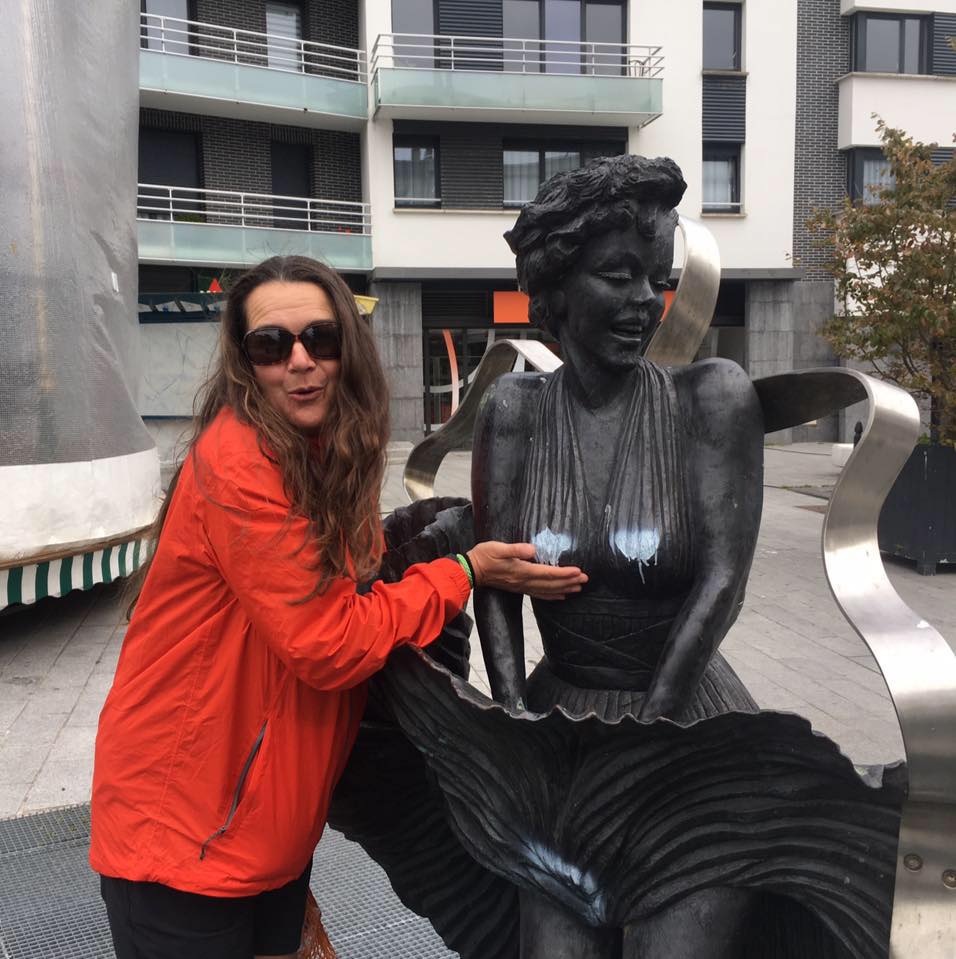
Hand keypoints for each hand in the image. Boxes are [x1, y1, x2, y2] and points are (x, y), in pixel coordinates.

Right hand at [466, 542, 587, 599]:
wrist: (471, 570)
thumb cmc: (485, 555)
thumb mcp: (498, 547)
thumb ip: (516, 549)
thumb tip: (532, 549)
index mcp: (521, 571)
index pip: (548, 573)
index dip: (564, 573)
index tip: (578, 571)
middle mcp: (523, 581)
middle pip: (551, 584)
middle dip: (569, 582)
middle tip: (585, 580)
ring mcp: (521, 587)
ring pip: (547, 591)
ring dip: (564, 589)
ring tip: (578, 588)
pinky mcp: (518, 588)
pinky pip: (539, 594)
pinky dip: (552, 596)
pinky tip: (560, 596)